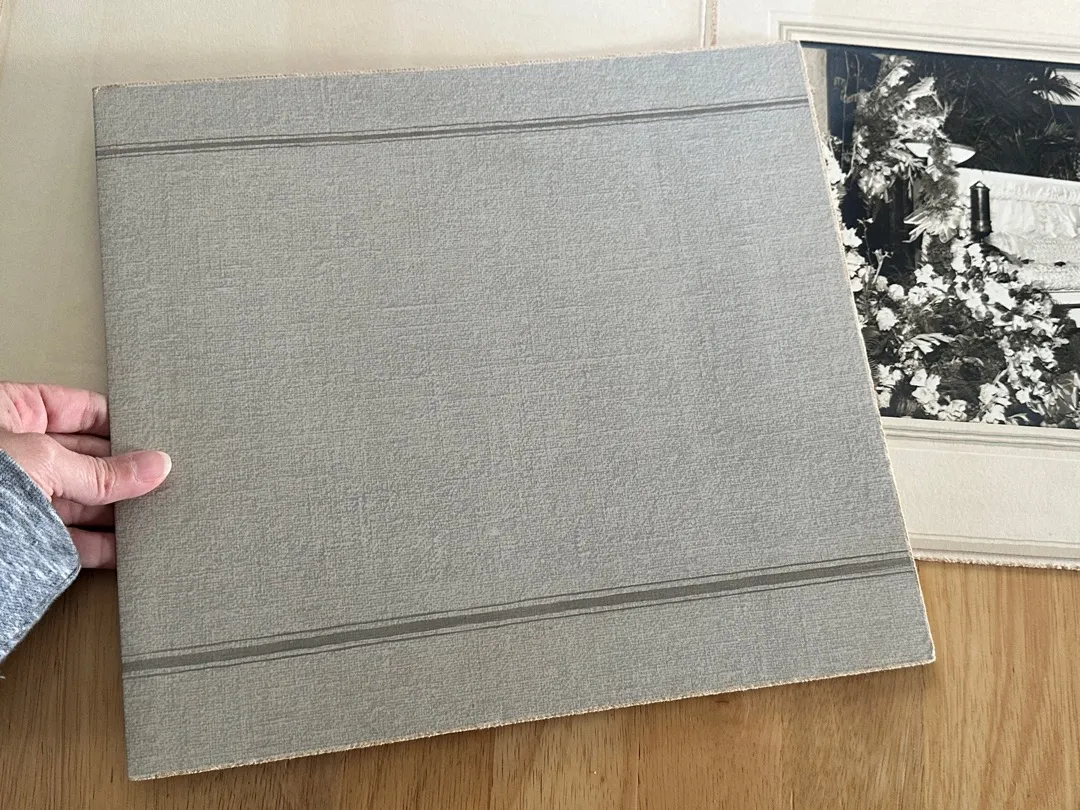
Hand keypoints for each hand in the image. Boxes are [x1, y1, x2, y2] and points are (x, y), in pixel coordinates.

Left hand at [0, 382, 170, 568]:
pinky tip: (127, 547)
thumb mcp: (42, 461)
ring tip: (155, 516)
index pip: (84, 411)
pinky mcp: (23, 539)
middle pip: (89, 458)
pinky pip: (71, 540)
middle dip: (126, 471)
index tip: (158, 441)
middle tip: (163, 481)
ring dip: (119, 512)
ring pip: (84, 501)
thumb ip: (103, 469)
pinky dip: (102, 546)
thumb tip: (153, 465)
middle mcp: (20, 453)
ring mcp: (22, 498)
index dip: (124, 425)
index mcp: (14, 412)